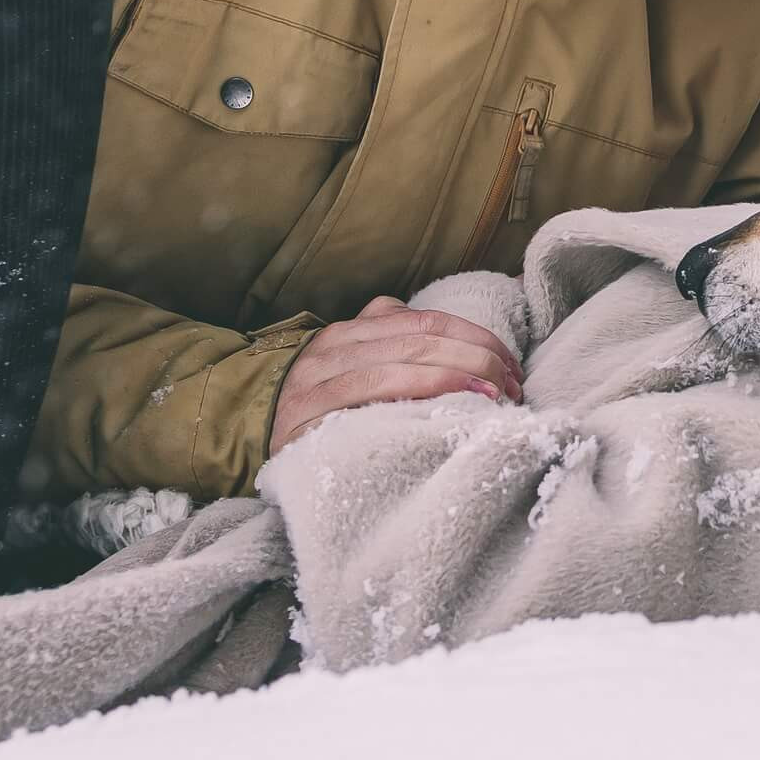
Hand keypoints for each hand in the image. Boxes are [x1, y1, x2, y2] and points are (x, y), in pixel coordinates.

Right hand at [271, 296, 523, 453]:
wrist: (247, 438)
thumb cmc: (325, 411)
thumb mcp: (359, 369)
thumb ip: (400, 350)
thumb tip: (475, 350)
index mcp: (354, 329)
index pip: (428, 321)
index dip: (478, 339)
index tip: (513, 365)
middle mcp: (334, 345)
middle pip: (421, 339)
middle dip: (478, 359)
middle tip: (513, 386)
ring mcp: (317, 378)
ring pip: (399, 363)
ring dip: (456, 377)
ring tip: (494, 396)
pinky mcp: (306, 414)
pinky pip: (368, 396)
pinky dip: (417, 395)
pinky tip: (448, 408)